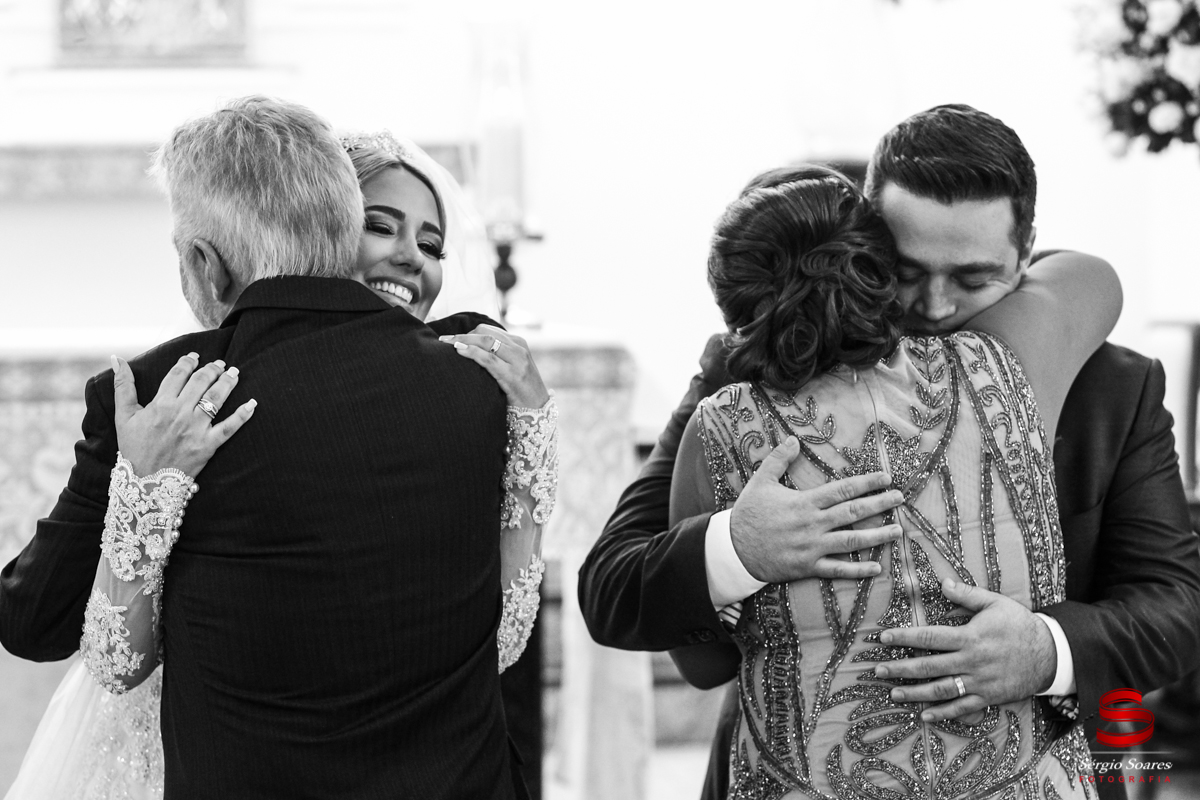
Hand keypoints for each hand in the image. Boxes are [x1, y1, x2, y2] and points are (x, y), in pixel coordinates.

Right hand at [113, 353, 256, 476]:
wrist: (145, 483)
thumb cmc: (134, 448)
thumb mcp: (123, 416)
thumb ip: (122, 386)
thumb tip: (117, 358)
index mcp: (160, 404)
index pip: (179, 374)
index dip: (188, 362)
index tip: (195, 357)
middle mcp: (180, 413)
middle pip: (201, 382)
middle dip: (212, 369)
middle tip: (219, 363)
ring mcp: (196, 429)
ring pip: (216, 398)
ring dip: (228, 382)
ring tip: (234, 373)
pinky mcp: (208, 445)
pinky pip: (230, 427)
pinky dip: (243, 415)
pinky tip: (252, 404)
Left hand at [439, 324, 549, 407]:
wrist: (538, 411)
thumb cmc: (521, 392)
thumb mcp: (513, 368)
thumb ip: (498, 356)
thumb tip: (471, 350)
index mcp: (519, 343)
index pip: (488, 330)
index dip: (467, 333)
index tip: (452, 339)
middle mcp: (519, 348)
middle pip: (485, 332)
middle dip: (462, 335)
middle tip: (444, 341)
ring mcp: (518, 360)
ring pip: (486, 341)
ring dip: (462, 340)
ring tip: (446, 344)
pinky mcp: (513, 375)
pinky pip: (488, 359)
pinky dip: (471, 352)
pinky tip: (458, 352)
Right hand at [730, 436, 904, 582]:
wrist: (733, 549)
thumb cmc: (747, 514)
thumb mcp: (760, 481)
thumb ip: (778, 459)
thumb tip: (794, 440)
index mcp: (804, 502)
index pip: (842, 490)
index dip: (866, 483)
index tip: (885, 478)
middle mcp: (813, 524)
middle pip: (853, 513)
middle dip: (879, 505)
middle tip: (900, 498)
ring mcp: (812, 548)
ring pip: (851, 541)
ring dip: (877, 536)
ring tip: (897, 530)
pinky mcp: (808, 567)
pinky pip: (837, 570)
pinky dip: (857, 570)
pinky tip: (876, 568)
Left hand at [874, 578, 1056, 721]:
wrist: (1051, 653)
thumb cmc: (1020, 624)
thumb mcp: (995, 603)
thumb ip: (967, 594)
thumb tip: (943, 582)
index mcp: (969, 637)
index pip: (929, 638)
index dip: (904, 638)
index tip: (884, 638)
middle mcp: (971, 661)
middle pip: (929, 666)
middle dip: (900, 669)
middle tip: (877, 670)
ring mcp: (979, 682)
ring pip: (941, 690)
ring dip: (915, 693)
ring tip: (893, 693)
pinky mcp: (989, 697)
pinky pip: (962, 707)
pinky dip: (943, 712)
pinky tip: (924, 714)